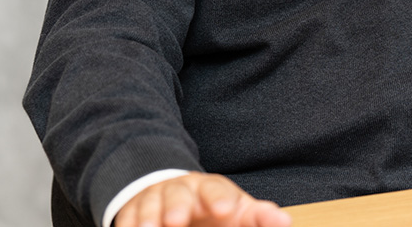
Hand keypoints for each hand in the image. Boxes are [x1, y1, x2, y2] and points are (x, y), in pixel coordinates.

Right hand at [114, 172, 290, 226]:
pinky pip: (128, 219)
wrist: (175, 197)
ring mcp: (155, 199)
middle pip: (178, 193)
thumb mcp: (238, 212)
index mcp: (210, 188)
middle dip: (177, 206)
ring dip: (149, 219)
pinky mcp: (133, 213)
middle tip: (177, 222)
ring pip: (149, 205)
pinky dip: (130, 226)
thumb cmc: (213, 208)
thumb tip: (284, 222)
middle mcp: (181, 190)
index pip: (215, 189)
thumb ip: (259, 218)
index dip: (219, 198)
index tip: (226, 211)